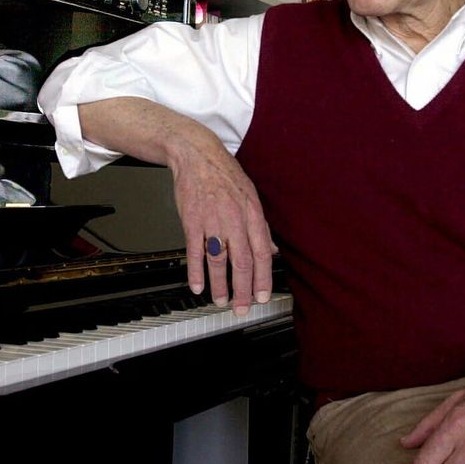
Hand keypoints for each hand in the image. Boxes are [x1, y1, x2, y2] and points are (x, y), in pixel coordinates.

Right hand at [166, 128, 275, 314]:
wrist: (197, 156)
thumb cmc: (224, 175)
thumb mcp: (251, 196)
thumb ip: (261, 227)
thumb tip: (272, 250)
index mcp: (252, 214)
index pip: (261, 253)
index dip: (262, 279)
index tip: (261, 297)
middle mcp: (234, 220)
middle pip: (241, 262)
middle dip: (243, 290)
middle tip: (241, 307)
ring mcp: (212, 221)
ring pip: (218, 261)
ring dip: (220, 285)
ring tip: (221, 300)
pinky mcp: (192, 221)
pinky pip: (194, 251)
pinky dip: (195, 272)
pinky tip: (197, 285)